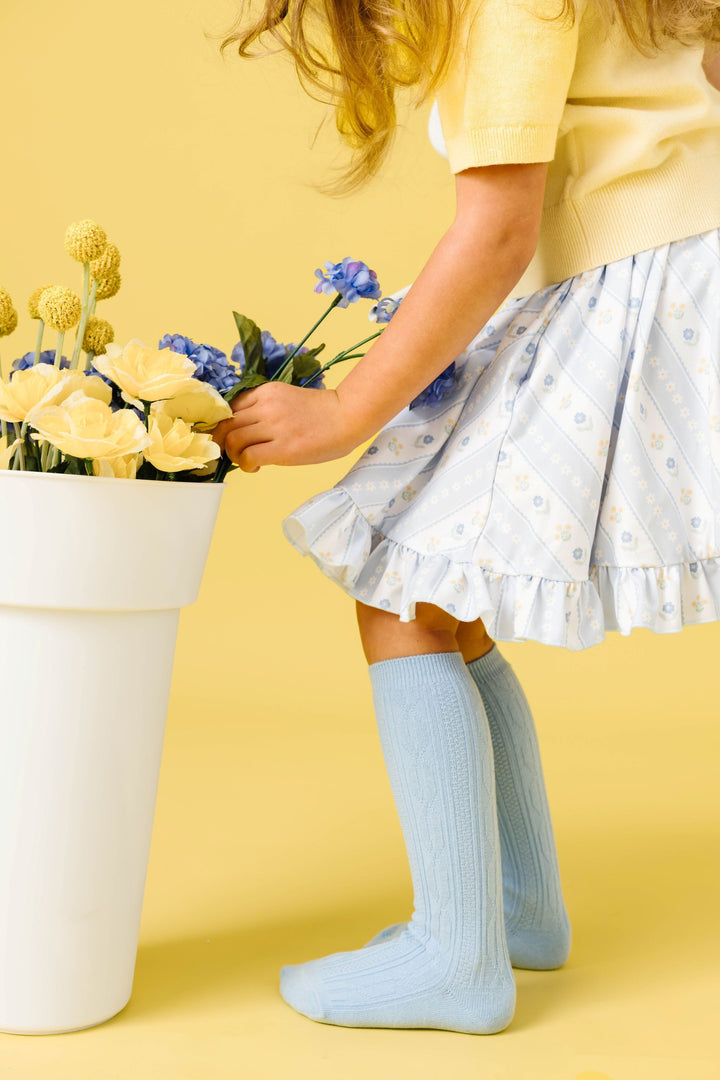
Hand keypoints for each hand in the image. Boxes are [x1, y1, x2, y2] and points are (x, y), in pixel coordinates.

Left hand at [211, 381, 361, 472]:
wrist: (348, 417)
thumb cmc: (324, 412)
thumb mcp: (288, 399)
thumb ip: (266, 410)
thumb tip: (247, 432)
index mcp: (266, 392)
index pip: (230, 408)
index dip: (226, 425)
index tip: (232, 437)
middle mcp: (266, 406)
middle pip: (227, 424)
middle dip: (224, 442)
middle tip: (233, 453)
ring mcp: (274, 426)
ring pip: (233, 441)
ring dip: (234, 455)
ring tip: (247, 461)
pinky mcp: (282, 448)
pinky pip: (248, 456)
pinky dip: (246, 465)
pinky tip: (256, 467)